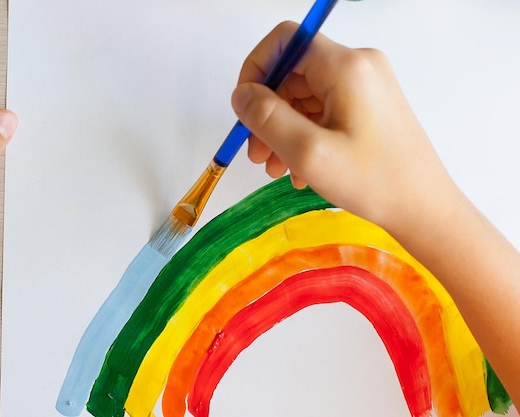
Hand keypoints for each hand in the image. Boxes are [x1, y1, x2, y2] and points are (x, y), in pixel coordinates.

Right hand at [233, 22, 519, 404]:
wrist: (430, 216)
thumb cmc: (378, 186)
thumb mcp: (307, 153)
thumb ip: (265, 117)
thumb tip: (240, 94)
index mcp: (348, 66)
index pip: (285, 40)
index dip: (254, 67)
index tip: (244, 105)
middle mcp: (359, 69)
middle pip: (292, 70)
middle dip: (265, 107)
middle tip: (255, 149)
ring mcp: (365, 92)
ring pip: (304, 95)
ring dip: (281, 127)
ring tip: (273, 166)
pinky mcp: (368, 113)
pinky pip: (321, 112)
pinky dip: (302, 136)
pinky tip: (298, 169)